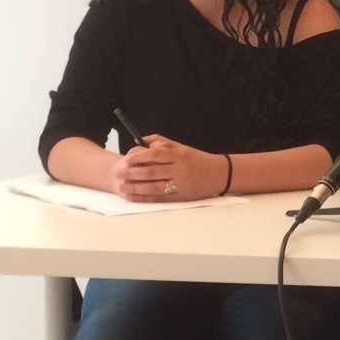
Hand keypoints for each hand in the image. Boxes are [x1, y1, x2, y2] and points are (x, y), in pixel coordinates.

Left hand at [113, 135, 227, 201]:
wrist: (220, 174)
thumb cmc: (198, 159)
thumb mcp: (182, 147)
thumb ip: (161, 142)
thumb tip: (141, 141)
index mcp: (179, 155)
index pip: (155, 155)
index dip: (139, 157)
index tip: (127, 159)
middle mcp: (180, 169)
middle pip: (152, 172)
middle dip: (133, 173)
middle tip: (119, 173)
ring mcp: (181, 184)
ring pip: (154, 187)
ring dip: (136, 188)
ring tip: (123, 187)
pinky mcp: (182, 196)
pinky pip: (161, 198)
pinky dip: (146, 198)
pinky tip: (134, 197)